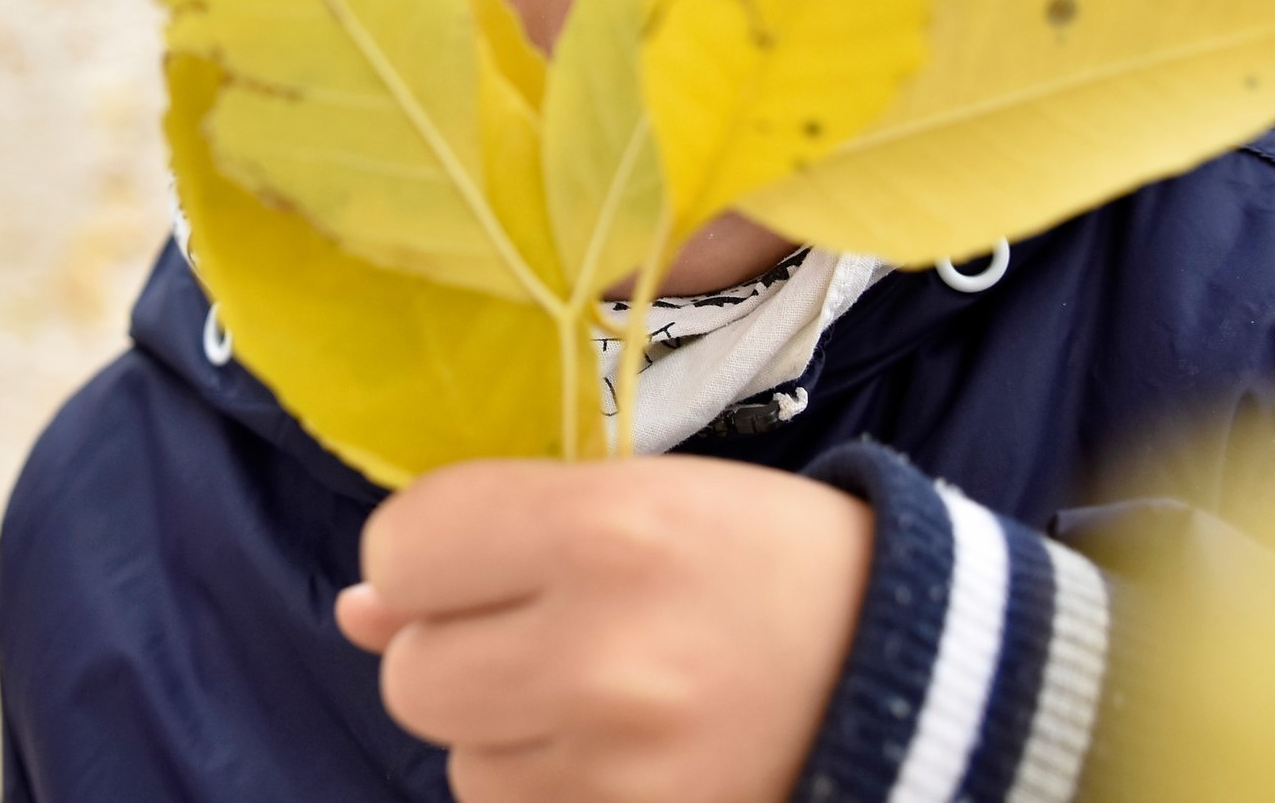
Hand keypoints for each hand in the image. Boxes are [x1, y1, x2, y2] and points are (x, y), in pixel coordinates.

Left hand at [335, 456, 872, 802]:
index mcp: (603, 531)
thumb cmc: (765, 562)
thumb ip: (494, 537)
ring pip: (460, 763)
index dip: (423, 557)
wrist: (918, 678)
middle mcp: (600, 653)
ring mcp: (619, 765)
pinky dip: (548, 790)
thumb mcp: (641, 501)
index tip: (480, 559)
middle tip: (545, 632)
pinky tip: (620, 754)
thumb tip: (357, 608)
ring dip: (504, 734)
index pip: (402, 549)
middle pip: (413, 674)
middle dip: (457, 654)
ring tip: (605, 694)